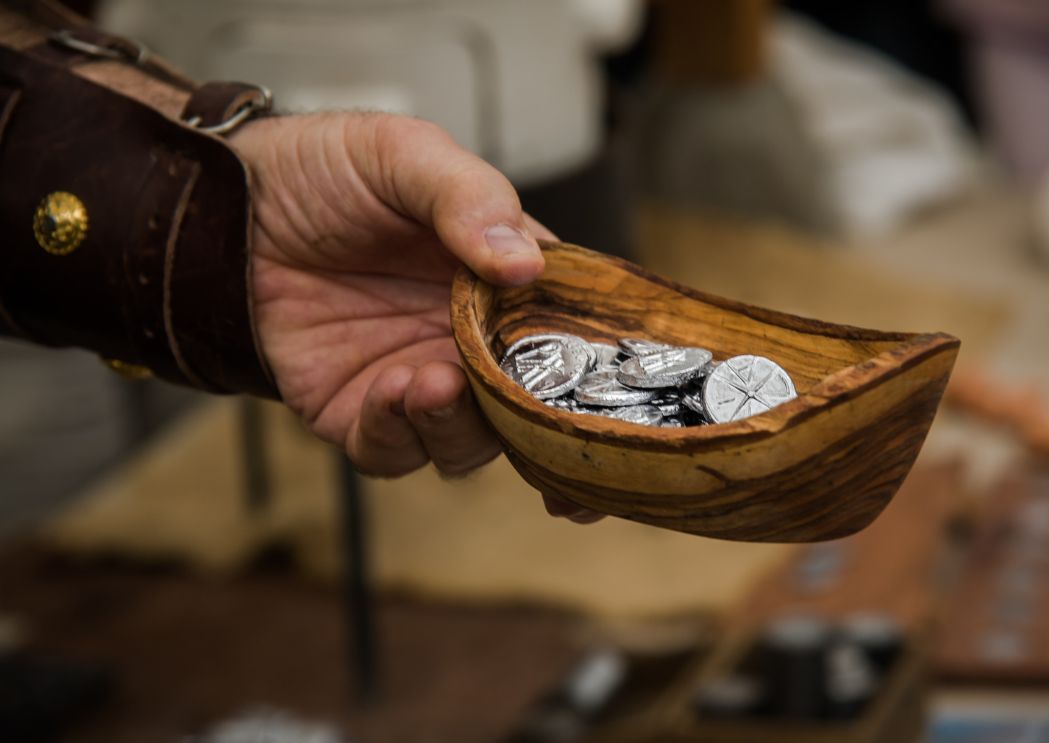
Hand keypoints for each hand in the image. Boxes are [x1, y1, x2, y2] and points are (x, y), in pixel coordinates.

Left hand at [232, 112, 602, 522]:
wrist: (220, 203)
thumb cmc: (321, 169)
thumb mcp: (404, 155)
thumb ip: (468, 198)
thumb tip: (524, 264)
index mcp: (503, 280)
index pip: (571, 330)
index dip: (595, 360)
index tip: (608, 377)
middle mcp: (471, 340)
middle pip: (534, 405)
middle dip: (541, 423)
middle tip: (531, 409)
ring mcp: (419, 379)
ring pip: (473, 441)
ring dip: (465, 425)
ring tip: (436, 383)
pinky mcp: (361, 412)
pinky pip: (397, 451)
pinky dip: (402, 433)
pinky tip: (392, 391)